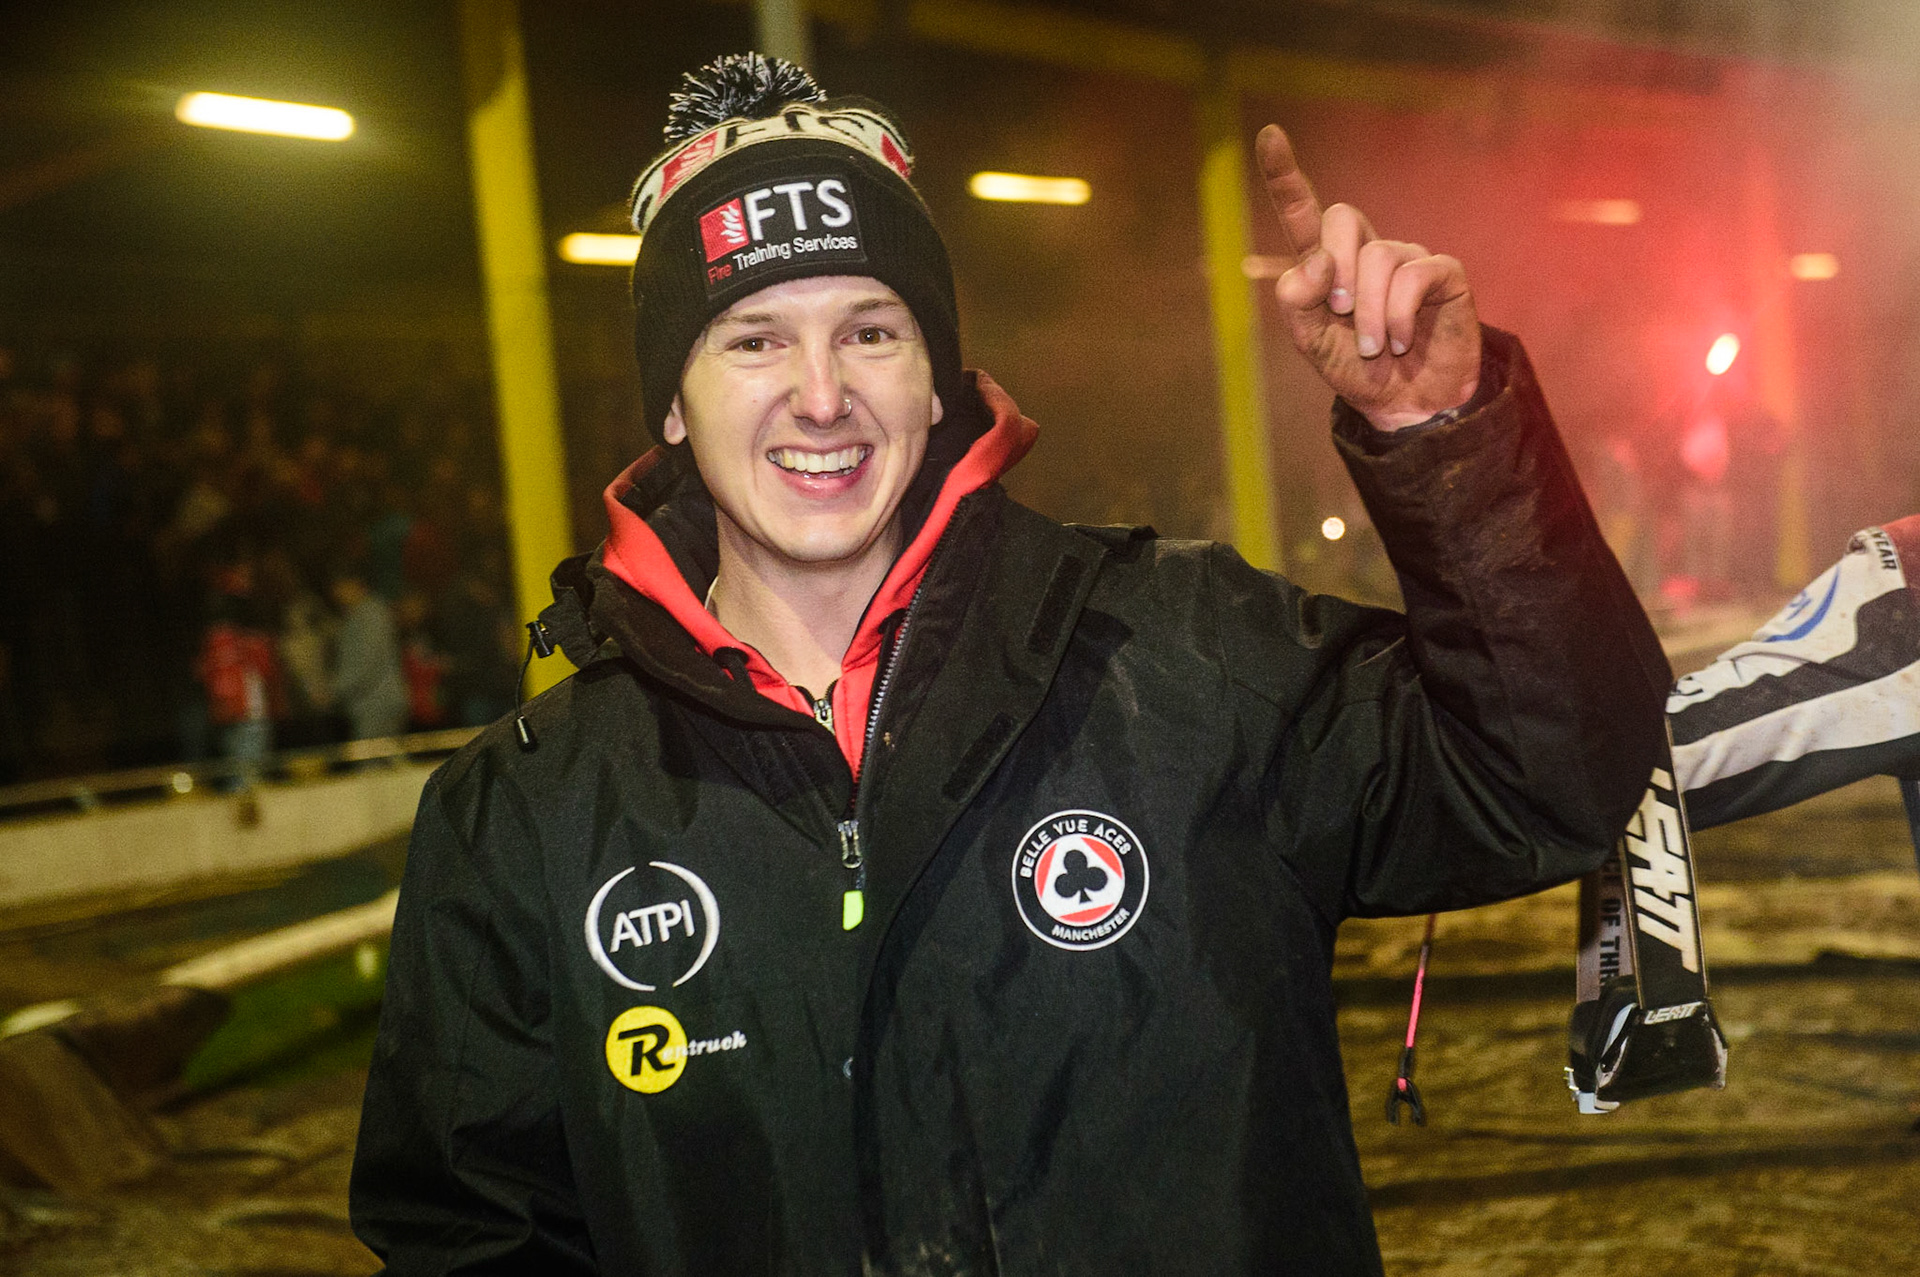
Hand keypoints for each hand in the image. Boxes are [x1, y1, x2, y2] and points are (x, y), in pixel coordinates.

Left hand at [1257, 124, 1480, 431]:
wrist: (1406, 405)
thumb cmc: (1358, 370)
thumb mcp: (1311, 341)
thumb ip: (1298, 301)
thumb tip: (1316, 263)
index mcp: (1329, 263)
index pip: (1304, 211)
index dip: (1285, 175)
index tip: (1268, 135)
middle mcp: (1368, 251)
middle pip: (1342, 217)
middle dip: (1336, 268)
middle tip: (1341, 313)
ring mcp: (1407, 258)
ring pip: (1377, 257)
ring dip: (1369, 313)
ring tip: (1376, 347)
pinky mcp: (1443, 274)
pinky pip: (1413, 276)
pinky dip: (1399, 316)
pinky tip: (1400, 341)